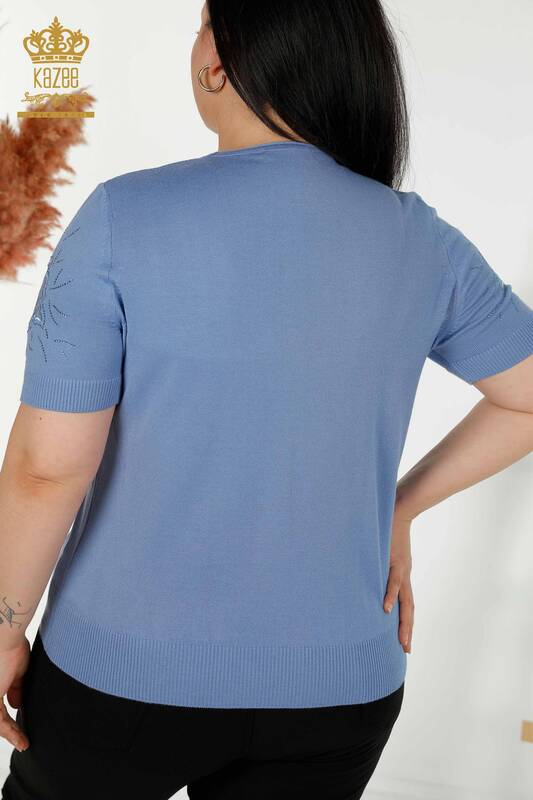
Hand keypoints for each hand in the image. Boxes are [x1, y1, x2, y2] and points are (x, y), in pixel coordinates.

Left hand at [0, 638, 30, 751]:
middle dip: (9, 730)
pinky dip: (10, 732)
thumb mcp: (18, 671)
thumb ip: (15, 688)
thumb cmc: (12, 646)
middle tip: (21, 740)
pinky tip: (21, 739)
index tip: (20, 728)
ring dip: (10, 733)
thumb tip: (16, 704)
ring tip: (23, 742)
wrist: (7, 637)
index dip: (8, 721)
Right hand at [383, 505, 413, 653]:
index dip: (405, 621)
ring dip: (403, 621)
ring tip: (401, 640)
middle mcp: (404, 574)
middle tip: (405, 649)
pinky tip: (385, 609)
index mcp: (402, 573)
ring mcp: (400, 568)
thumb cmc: (389, 526)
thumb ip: (377, 559)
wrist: (400, 506)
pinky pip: (391, 581)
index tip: (403, 640)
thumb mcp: (384, 548)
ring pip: (404, 601)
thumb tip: (364, 566)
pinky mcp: (394, 560)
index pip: (406, 602)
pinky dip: (389, 595)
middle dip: (407, 630)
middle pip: (408, 608)